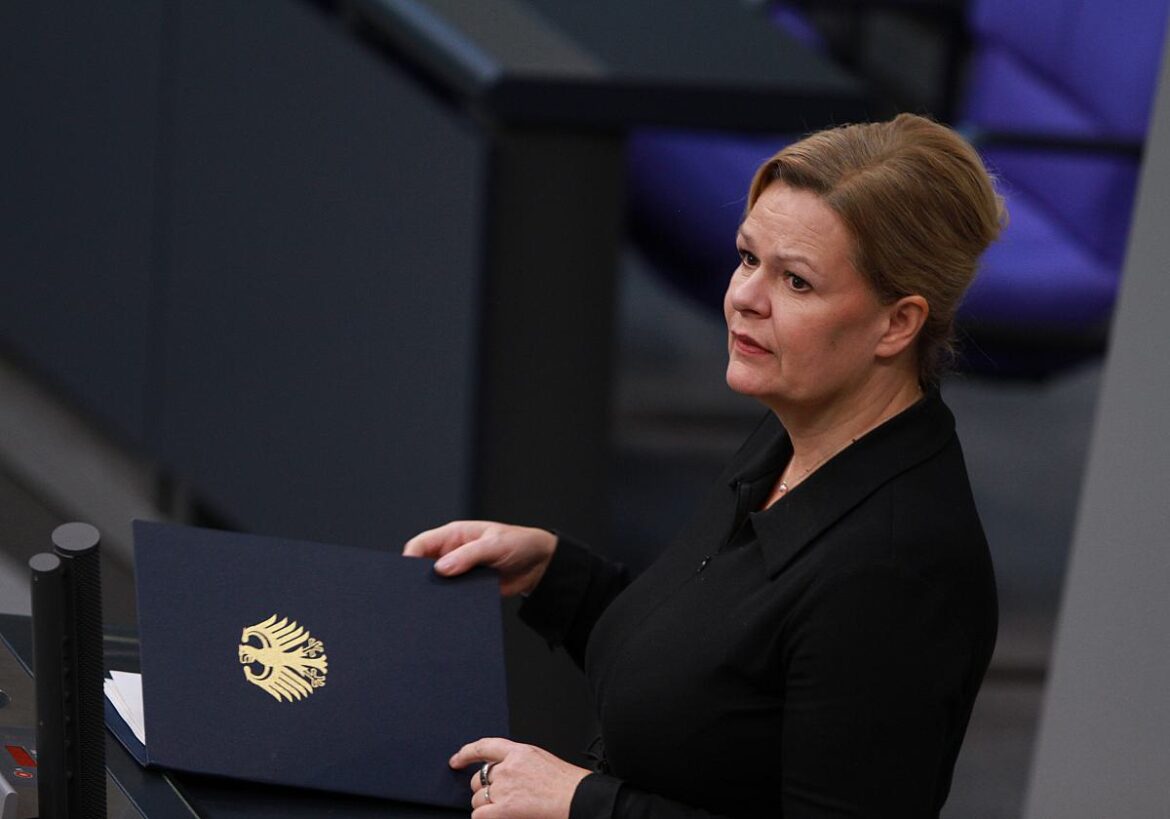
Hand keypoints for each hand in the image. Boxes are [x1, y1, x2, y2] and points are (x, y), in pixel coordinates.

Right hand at [403, 520, 556, 596]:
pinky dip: (449, 604)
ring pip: (437, 585)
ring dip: (435, 594)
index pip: (422, 544)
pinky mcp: (468, 589)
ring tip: (431, 606)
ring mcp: (460, 572)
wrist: (539, 565)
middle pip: (424, 566)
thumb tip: (441, 569)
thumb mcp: (495, 545)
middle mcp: (453, 553)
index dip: (409, 557)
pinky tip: (448, 613)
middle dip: (418, 579)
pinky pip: (453, 598)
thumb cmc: (519, 543)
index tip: (405, 574)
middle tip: (416, 594)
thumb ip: (469, 556)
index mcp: (454, 535)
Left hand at [451, 737, 589, 818]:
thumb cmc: (569, 784)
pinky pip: (479, 815)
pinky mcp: (504, 808)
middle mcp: (508, 767)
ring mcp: (505, 788)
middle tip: (497, 799)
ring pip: (478, 799)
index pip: (484, 747)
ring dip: (485, 807)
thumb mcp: (542, 761)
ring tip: (503, 811)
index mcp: (520, 751)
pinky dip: (483, 818)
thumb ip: (520, 764)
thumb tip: (504, 775)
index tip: (456, 760)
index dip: (466, 754)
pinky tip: (495, 818)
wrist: (580, 798)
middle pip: (479, 779)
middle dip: (484, 790)